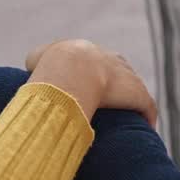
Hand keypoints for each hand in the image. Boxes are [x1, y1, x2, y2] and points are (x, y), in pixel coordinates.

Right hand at [26, 40, 157, 125]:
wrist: (70, 69)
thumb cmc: (50, 66)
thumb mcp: (36, 58)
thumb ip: (36, 61)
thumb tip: (32, 70)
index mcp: (88, 51)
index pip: (96, 60)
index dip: (92, 74)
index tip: (87, 87)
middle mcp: (111, 60)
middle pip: (120, 72)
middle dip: (117, 84)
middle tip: (108, 101)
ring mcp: (127, 77)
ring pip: (134, 88)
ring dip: (132, 101)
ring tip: (126, 119)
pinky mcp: (138, 95)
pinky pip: (146, 106)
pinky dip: (146, 116)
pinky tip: (145, 128)